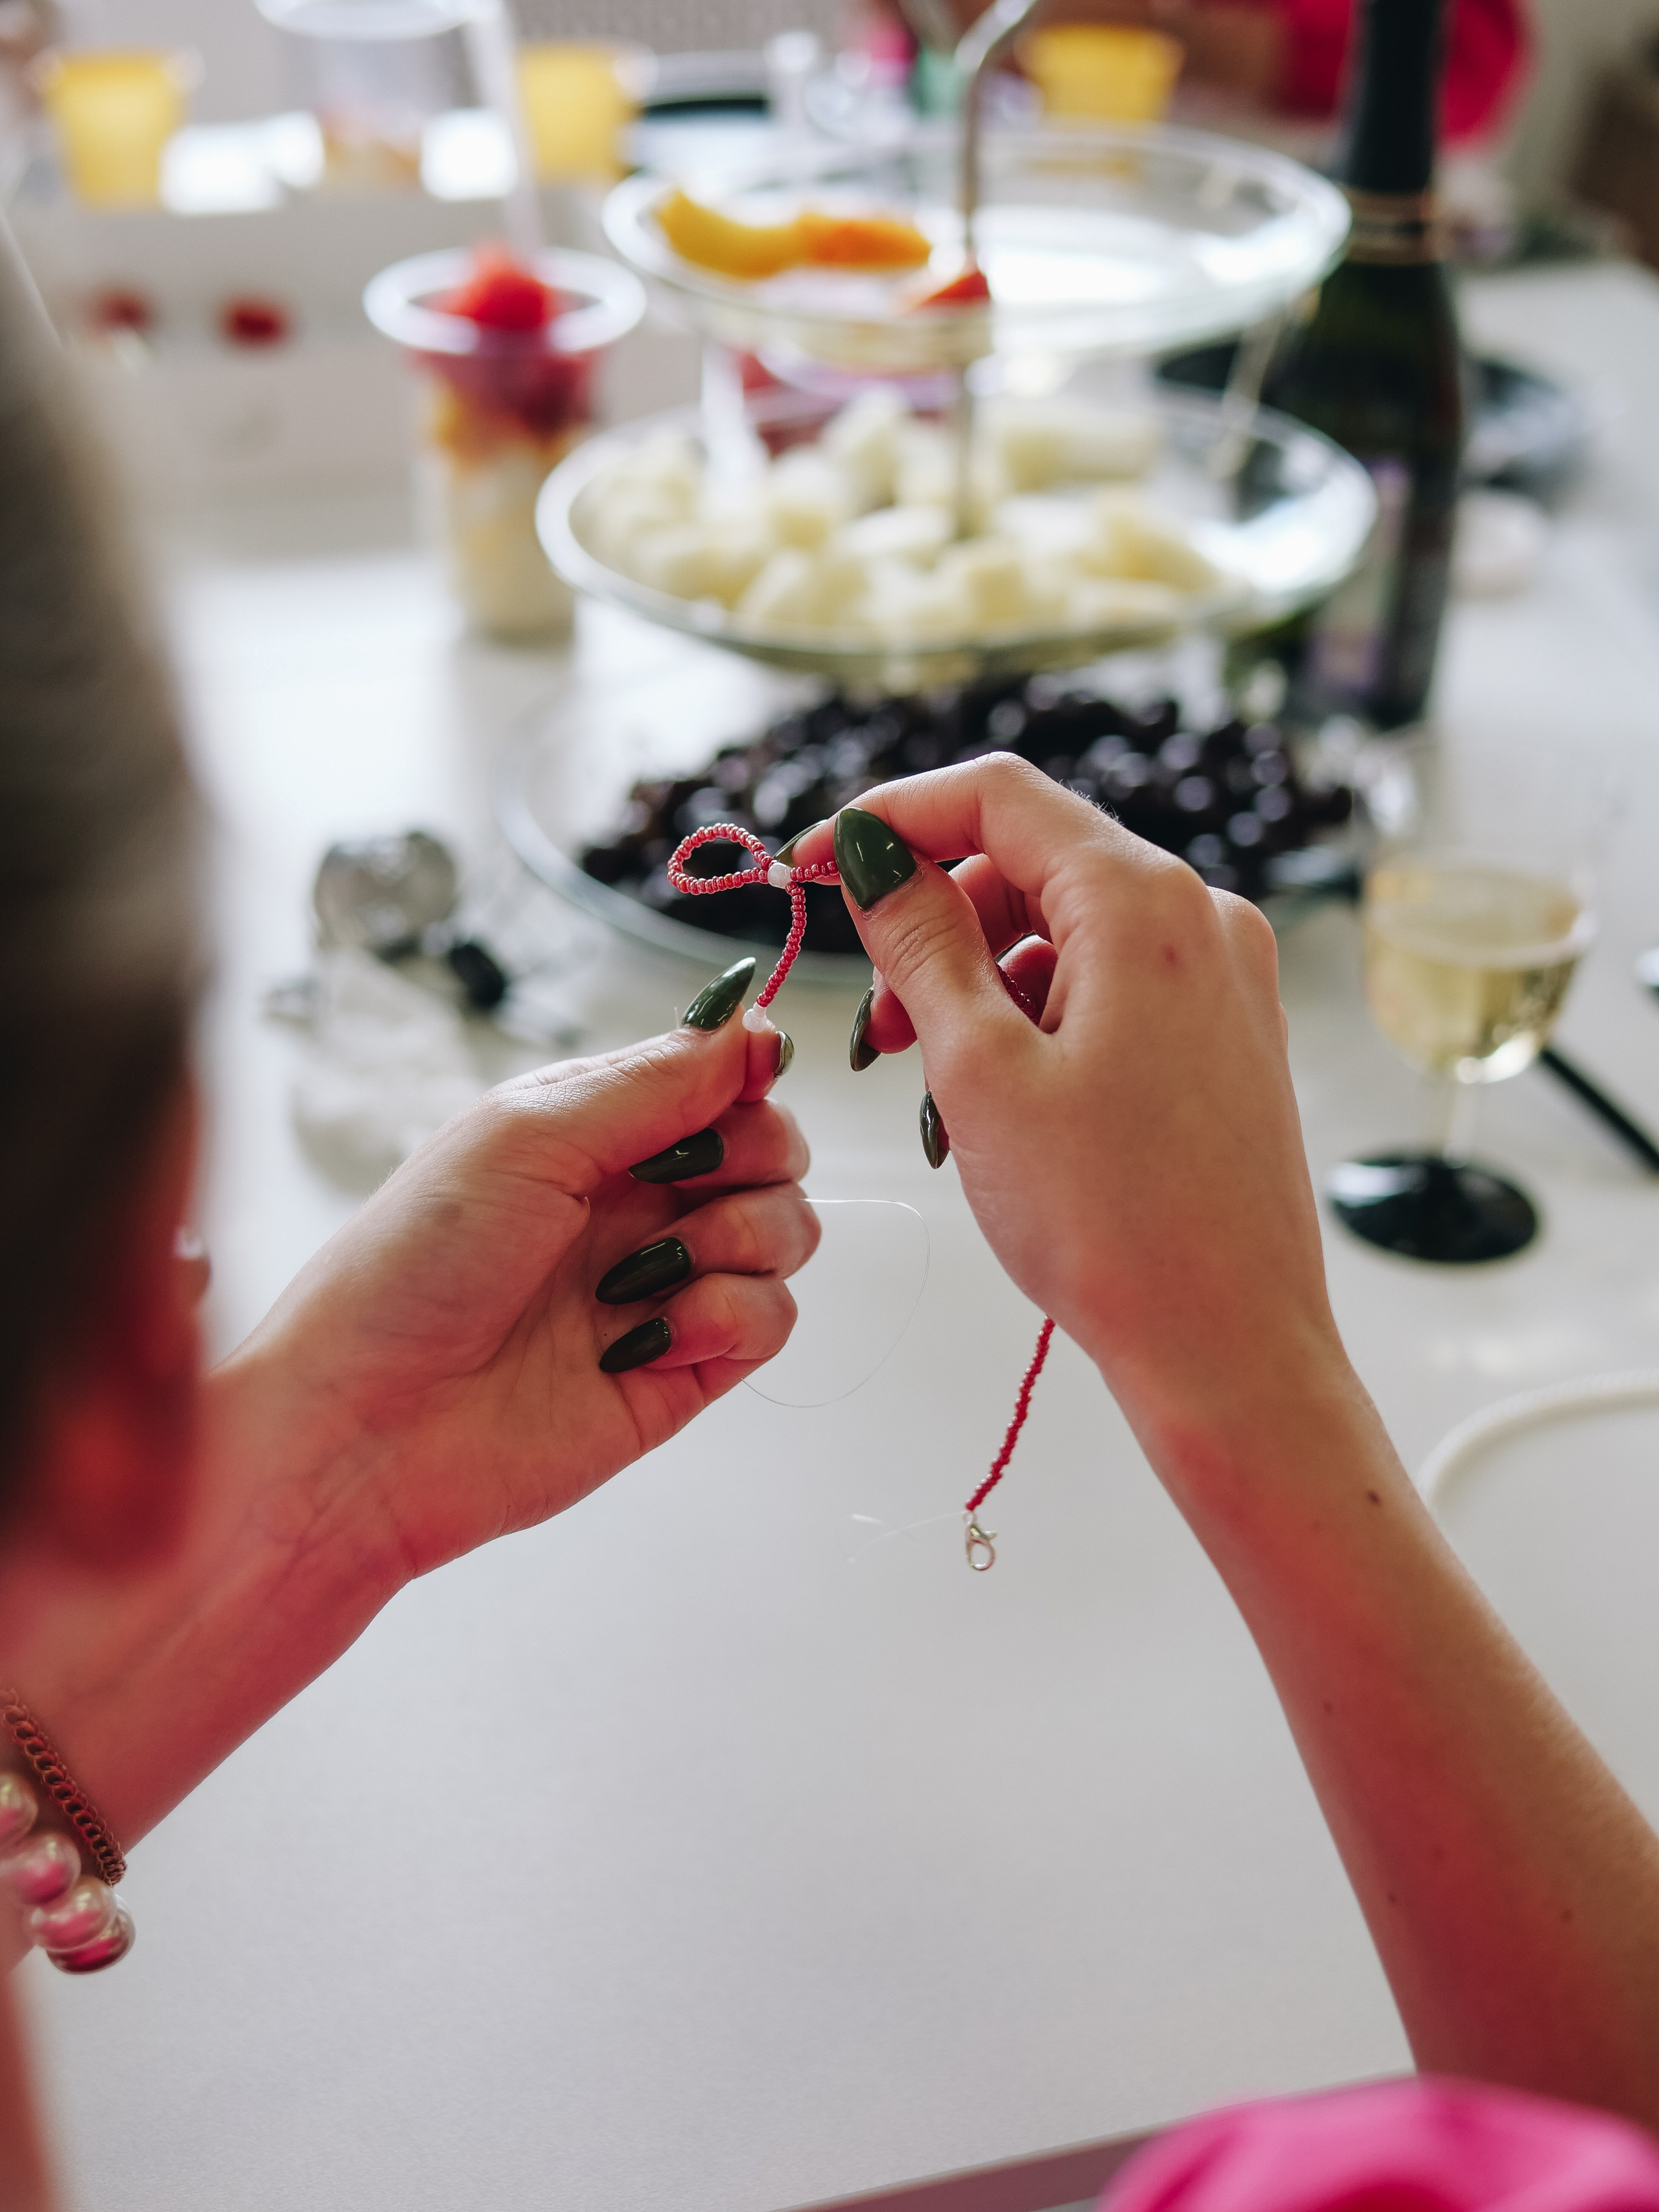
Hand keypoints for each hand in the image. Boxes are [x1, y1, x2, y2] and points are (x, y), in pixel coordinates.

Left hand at [228, 999, 815, 1582]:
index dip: (746, 1072)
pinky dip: (728, 1317)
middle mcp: (635, 1202)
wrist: (363, 1427)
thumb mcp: (529, 1134)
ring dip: (739, 1236)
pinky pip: (772, 1319)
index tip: (743, 1082)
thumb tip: (754, 1025)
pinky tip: (647, 1338)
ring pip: (787, 1229)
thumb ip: (655, 1081)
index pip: (719, 1076)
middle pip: (773, 1149)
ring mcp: (663, 1285)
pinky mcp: (682, 1370)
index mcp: (592, 1131)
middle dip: (753, 1155)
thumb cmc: (410, 1267)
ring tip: (641, 1275)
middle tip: (672, 1186)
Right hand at [794, 756, 1343, 1456]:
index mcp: (1145, 902)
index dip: (888, 818)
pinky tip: (996, 1104)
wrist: (1230, 1350)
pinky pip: (1106, 986)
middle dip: (931, 922)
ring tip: (931, 1083)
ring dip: (975, 983)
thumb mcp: (979, 1071)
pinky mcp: (1223, 1034)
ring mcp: (1221, 976)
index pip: (995, 795)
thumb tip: (867, 850)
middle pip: (1028, 861)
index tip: (808, 868)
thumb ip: (918, 941)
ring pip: (1062, 931)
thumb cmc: (1110, 1224)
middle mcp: (1201, 916)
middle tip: (874, 1024)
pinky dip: (1033, 1020)